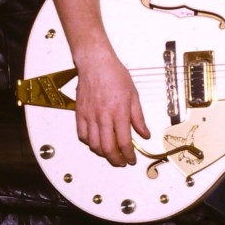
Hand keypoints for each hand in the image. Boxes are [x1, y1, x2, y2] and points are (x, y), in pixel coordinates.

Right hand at [73, 51, 150, 166]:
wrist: (96, 63)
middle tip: (121, 162)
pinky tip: (96, 142)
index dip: (129, 155)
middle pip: (107, 148)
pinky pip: (82, 135)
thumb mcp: (134, 95)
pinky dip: (89, 143)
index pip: (124, 142)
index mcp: (119, 112)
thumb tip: (144, 134)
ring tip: (110, 153)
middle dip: (116, 160)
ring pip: (93, 145)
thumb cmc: (115, 75)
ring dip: (103, 154)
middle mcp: (103, 116)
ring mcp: (89, 116)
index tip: (132, 159)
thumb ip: (138, 117)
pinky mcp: (79, 113)